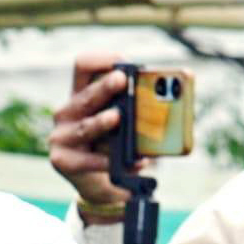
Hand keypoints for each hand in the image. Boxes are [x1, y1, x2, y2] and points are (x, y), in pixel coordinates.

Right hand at [46, 55, 132, 216]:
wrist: (103, 183)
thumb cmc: (118, 145)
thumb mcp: (129, 122)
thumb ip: (145, 106)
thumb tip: (181, 89)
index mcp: (84, 94)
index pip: (84, 66)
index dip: (102, 61)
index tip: (122, 65)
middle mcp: (68, 112)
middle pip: (85, 95)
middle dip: (105, 87)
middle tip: (121, 80)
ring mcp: (61, 136)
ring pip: (84, 127)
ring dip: (101, 122)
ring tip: (117, 118)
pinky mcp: (62, 160)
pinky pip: (87, 160)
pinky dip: (110, 161)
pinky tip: (134, 163)